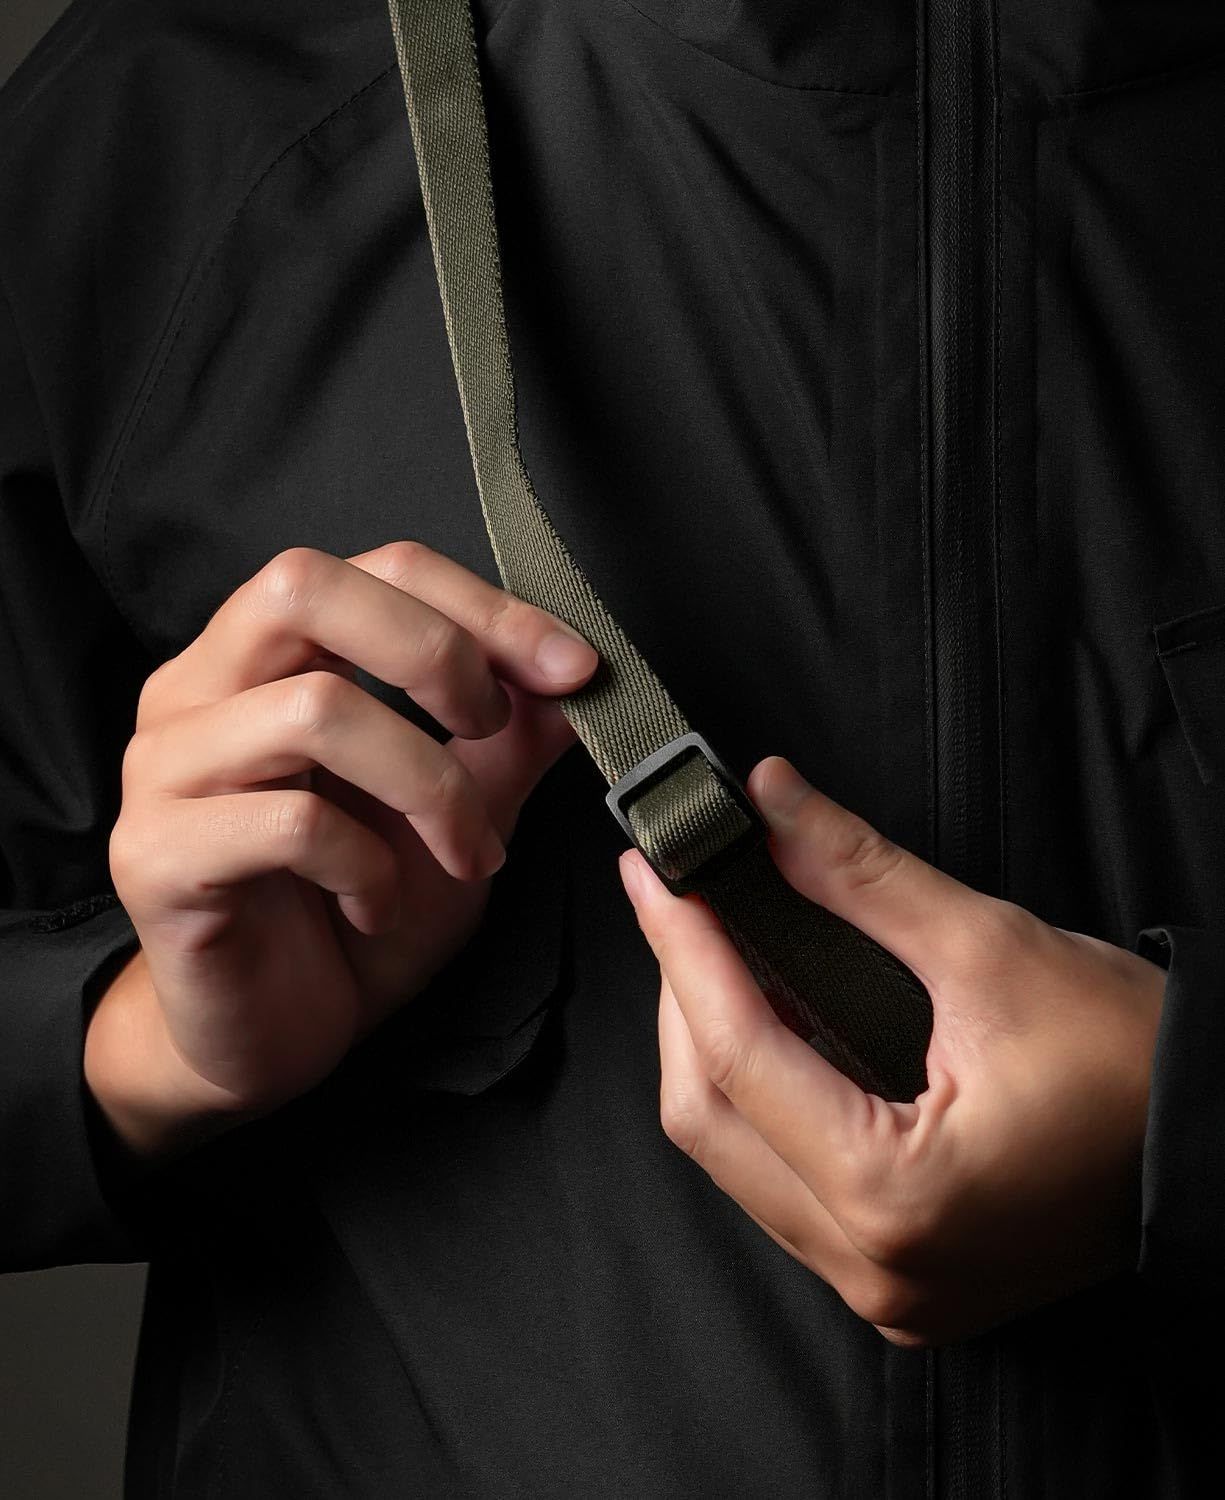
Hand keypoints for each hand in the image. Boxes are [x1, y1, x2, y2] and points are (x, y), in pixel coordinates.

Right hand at [88, 541, 598, 1159]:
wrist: (274, 1035)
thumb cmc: (359, 913)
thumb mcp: (459, 815)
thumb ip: (507, 743)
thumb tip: (574, 678)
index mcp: (269, 657)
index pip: (372, 567)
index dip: (483, 606)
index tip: (573, 668)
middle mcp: (199, 690)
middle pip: (303, 586)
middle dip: (435, 651)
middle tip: (492, 731)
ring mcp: (166, 770)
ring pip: (311, 708)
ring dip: (426, 784)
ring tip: (467, 854)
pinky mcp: (155, 856)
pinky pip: (288, 823)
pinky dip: (367, 866)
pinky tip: (379, 908)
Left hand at [618, 755, 1166, 1345]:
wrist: (1217, 1143)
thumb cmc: (1136, 1061)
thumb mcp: (990, 948)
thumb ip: (858, 873)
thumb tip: (770, 802)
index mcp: (897, 1198)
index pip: (740, 1056)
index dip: (684, 949)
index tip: (653, 872)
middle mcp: (876, 1266)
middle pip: (711, 1119)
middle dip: (683, 999)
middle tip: (676, 900)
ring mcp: (883, 1286)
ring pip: (734, 1156)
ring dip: (712, 1046)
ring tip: (711, 946)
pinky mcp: (895, 1276)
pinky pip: (780, 1182)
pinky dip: (758, 1098)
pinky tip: (763, 1019)